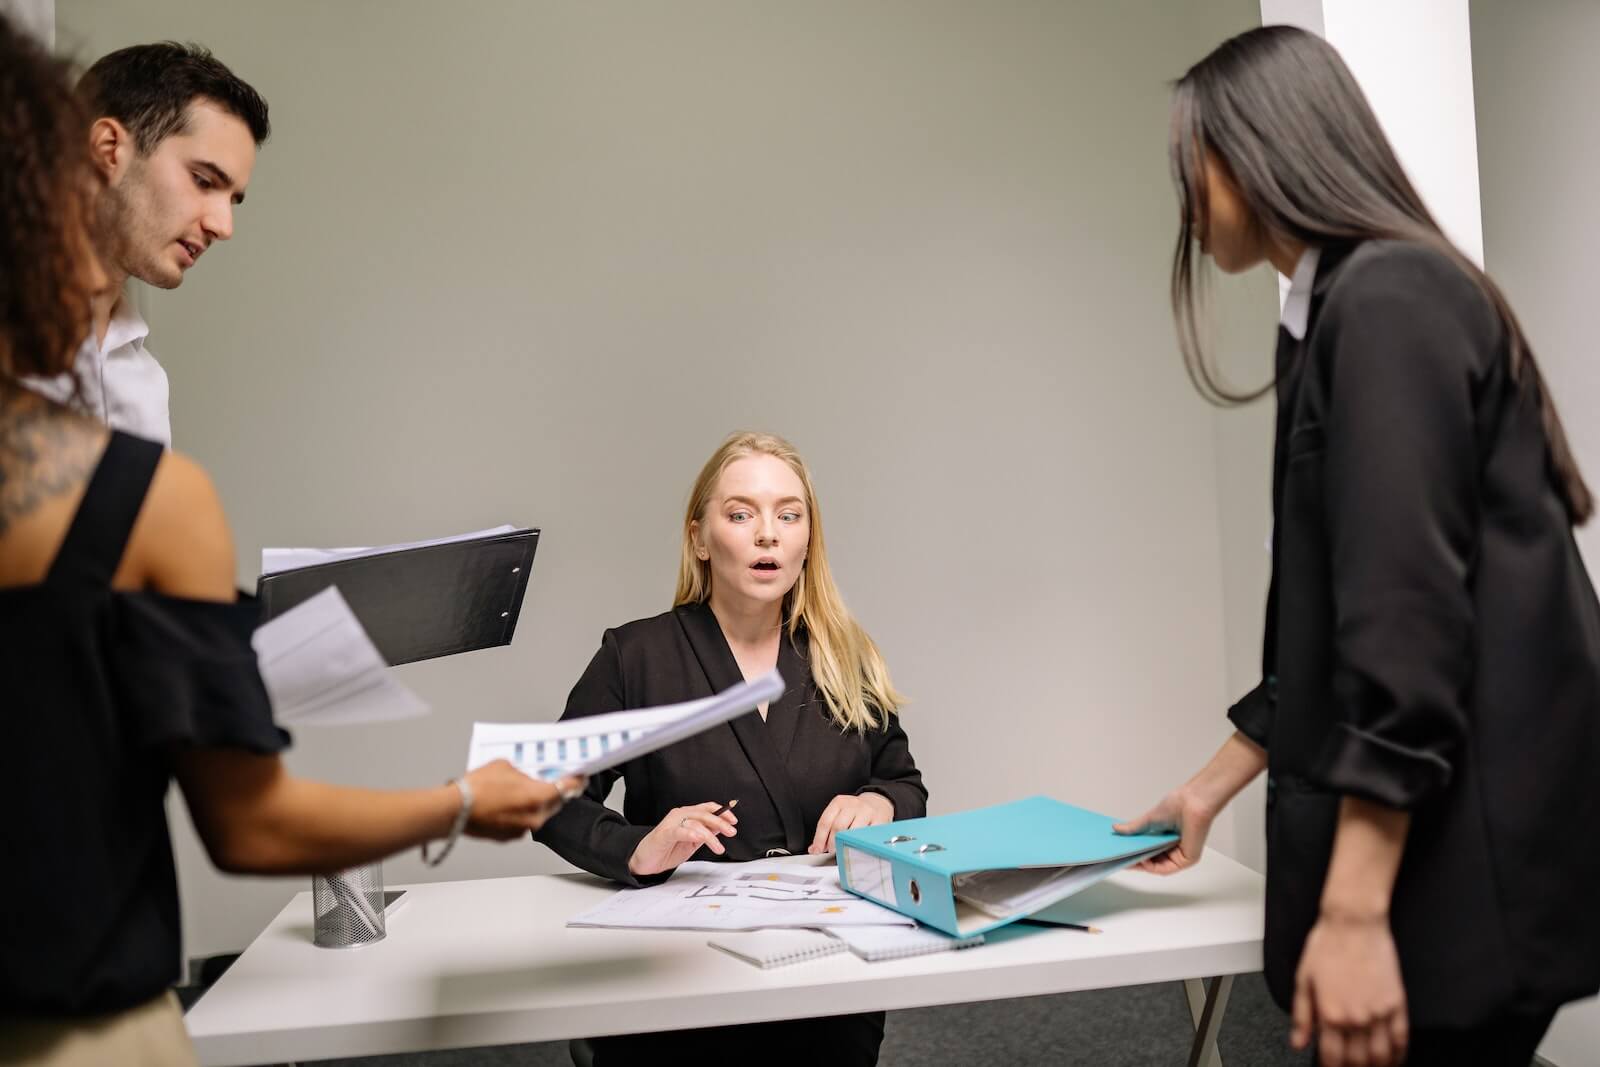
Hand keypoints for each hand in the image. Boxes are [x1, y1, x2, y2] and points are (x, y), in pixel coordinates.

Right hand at [460, 761, 583, 839]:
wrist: (455, 810)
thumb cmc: (477, 788)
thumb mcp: (505, 766)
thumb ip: (523, 772)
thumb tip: (526, 776)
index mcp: (538, 796)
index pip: (568, 788)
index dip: (576, 781)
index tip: (580, 777)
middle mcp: (535, 816)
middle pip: (555, 803)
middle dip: (555, 792)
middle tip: (553, 782)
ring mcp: (523, 829)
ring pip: (538, 814)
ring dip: (535, 804)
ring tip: (519, 792)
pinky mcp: (510, 837)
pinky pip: (523, 823)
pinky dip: (520, 814)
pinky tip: (507, 804)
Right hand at [628, 801, 738, 875]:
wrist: (645, 860)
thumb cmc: (666, 849)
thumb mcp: (692, 842)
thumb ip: (705, 833)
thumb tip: (722, 828)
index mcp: (687, 816)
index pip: (707, 808)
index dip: (722, 812)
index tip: (734, 820)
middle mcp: (680, 815)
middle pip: (703, 814)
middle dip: (720, 822)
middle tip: (731, 832)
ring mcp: (671, 823)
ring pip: (695, 823)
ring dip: (709, 835)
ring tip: (718, 848)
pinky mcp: (664, 833)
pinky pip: (679, 831)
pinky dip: (690, 833)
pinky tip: (699, 837)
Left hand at [809, 792, 893, 854]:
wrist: (877, 802)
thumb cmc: (855, 811)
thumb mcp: (839, 814)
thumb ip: (826, 830)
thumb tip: (814, 848)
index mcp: (839, 803)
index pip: (825, 821)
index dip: (819, 838)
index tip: (817, 849)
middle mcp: (853, 805)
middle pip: (838, 826)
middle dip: (832, 842)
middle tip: (831, 850)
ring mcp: (867, 812)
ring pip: (853, 832)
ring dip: (846, 844)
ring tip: (844, 849)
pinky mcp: (880, 820)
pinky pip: (868, 835)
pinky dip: (861, 844)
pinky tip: (858, 848)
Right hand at [1112, 784, 1215, 874]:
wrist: (1192, 802)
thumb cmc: (1178, 805)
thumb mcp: (1149, 819)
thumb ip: (1133, 828)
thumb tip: (1116, 829)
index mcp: (1166, 839)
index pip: (1148, 852)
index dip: (1133, 854)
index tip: (1119, 854)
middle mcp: (1174, 848)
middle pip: (1152, 861)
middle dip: (1135, 862)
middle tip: (1119, 861)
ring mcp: (1180, 855)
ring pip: (1158, 867)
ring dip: (1142, 866)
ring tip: (1127, 861)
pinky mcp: (1187, 860)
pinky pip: (1167, 868)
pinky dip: (1153, 867)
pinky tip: (1142, 860)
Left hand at [1291, 911, 1408, 1066]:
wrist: (1354, 923)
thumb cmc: (1326, 946)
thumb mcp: (1303, 979)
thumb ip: (1301, 1016)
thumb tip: (1298, 1043)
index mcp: (1329, 1014)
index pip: (1332, 1057)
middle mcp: (1355, 1018)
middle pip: (1357, 1061)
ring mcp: (1379, 1013)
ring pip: (1380, 1056)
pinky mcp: (1397, 1003)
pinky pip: (1401, 1038)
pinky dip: (1398, 1054)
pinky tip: (1393, 1059)